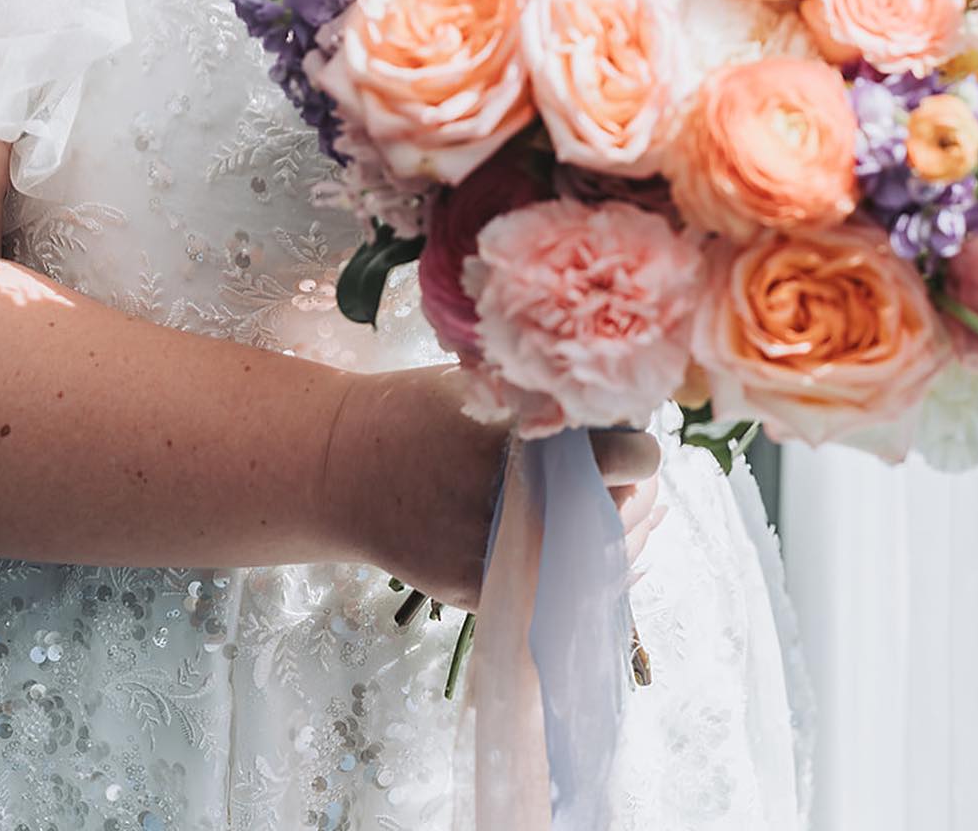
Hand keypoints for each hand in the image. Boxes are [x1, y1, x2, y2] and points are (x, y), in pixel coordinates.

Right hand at [322, 363, 661, 612]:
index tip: (632, 436)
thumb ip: (547, 405)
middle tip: (627, 474)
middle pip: (619, 512)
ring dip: (615, 535)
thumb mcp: (483, 386)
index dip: (638, 446)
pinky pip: (553, 591)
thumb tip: (623, 414)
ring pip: (593, 562)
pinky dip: (578, 571)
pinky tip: (587, 545)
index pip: (626, 457)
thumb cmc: (415, 414)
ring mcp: (495, 556)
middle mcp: (513, 505)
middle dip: (631, 492)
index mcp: (521, 444)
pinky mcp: (477, 591)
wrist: (340, 468)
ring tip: (614, 507)